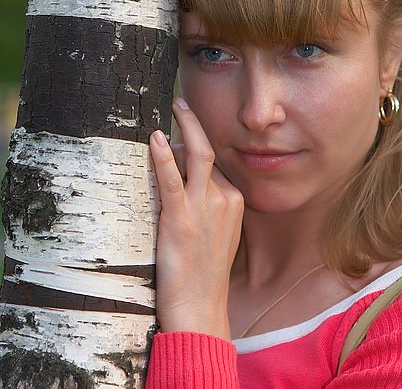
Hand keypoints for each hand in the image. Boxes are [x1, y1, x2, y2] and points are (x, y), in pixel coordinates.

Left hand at [150, 97, 243, 340]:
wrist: (201, 307)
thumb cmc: (205, 273)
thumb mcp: (218, 232)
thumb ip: (210, 203)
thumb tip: (190, 178)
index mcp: (235, 200)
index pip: (215, 162)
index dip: (196, 145)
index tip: (183, 131)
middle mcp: (225, 198)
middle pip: (207, 154)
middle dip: (194, 125)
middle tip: (181, 103)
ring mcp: (205, 207)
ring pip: (196, 157)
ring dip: (184, 129)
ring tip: (173, 108)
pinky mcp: (181, 219)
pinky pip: (173, 180)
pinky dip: (165, 156)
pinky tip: (157, 138)